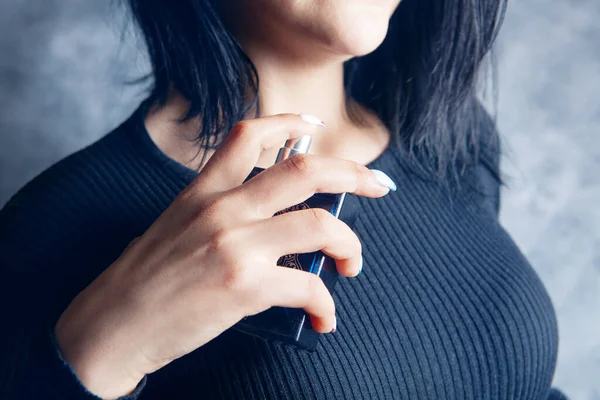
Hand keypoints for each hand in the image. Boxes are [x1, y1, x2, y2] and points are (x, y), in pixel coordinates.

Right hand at [54, 113, 392, 398]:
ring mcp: (235, 245)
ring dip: (350, 245)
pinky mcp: (244, 286)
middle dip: (353, 174)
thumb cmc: (145, 280)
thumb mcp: (177, 227)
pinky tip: (324, 319)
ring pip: (320, 225)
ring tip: (350, 264)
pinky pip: (309, 286)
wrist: (112, 325)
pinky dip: (327, 305)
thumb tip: (276, 224)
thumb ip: (222, 213)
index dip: (288, 123)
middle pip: (304, 171)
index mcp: (203, 191)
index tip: (313, 125)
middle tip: (378, 184)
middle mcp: (222, 209)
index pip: (248, 135)